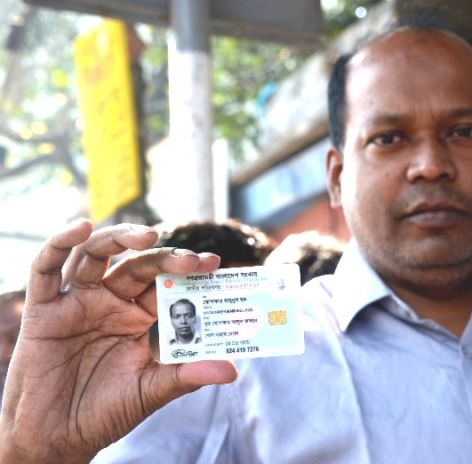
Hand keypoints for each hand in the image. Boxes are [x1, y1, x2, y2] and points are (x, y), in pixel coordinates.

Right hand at [0, 220, 236, 462]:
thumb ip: (186, 376)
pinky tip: (80, 228)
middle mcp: (110, 302)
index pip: (166, 283)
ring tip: (148, 236)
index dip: (188, 270)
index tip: (214, 263)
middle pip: (138, 265)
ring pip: (96, 254)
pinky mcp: (43, 309)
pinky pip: (45, 268)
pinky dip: (58, 243)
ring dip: (120, 238)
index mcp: (139, 316)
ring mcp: (77, 302)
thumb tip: (232, 370)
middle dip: (166, 257)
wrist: (56, 438)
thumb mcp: (150, 392)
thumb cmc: (105, 412)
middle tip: (192, 260)